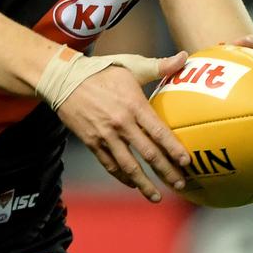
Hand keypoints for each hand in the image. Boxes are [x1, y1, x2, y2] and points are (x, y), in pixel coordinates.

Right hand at [57, 51, 189, 201]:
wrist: (65, 79)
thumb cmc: (102, 71)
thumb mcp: (131, 65)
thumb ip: (160, 66)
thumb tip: (185, 57)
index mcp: (134, 105)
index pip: (159, 132)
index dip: (174, 149)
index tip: (187, 162)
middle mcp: (121, 123)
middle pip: (148, 154)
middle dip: (166, 172)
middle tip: (181, 184)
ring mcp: (105, 135)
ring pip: (128, 166)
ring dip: (144, 184)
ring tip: (157, 196)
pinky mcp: (92, 142)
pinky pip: (110, 164)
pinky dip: (122, 177)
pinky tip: (133, 184)